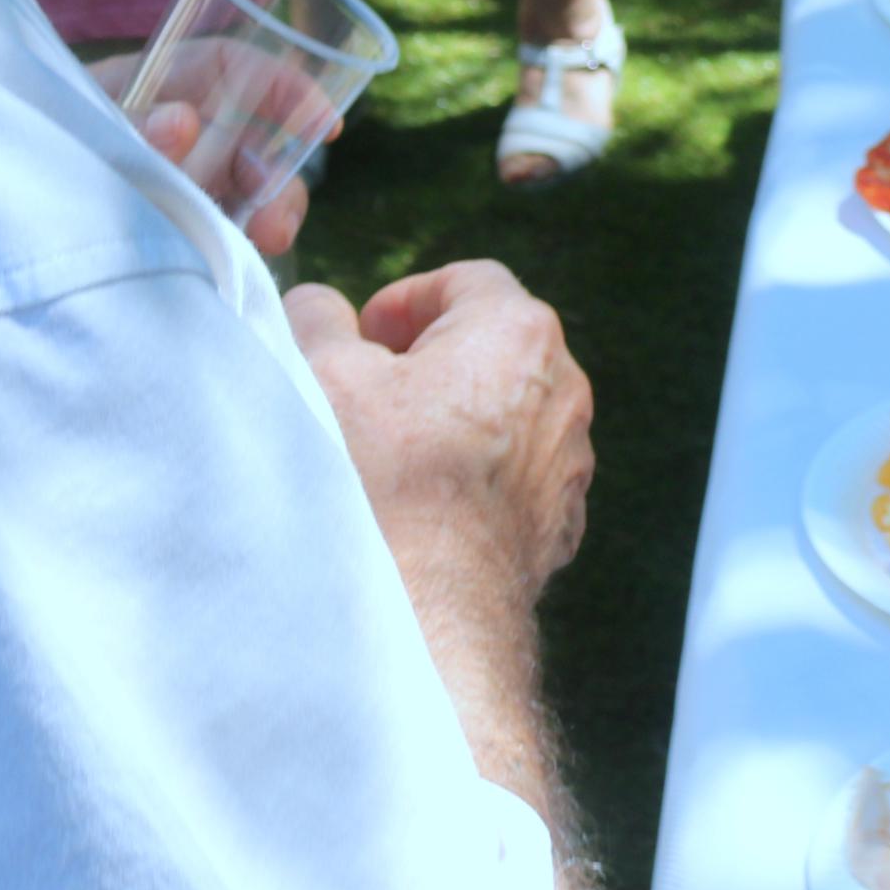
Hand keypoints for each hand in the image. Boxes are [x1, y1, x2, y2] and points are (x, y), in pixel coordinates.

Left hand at [92, 43, 315, 260]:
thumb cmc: (25, 143)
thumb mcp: (74, 123)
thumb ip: (128, 124)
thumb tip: (181, 121)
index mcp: (157, 84)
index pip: (238, 68)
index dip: (288, 88)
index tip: (325, 126)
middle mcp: (179, 132)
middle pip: (254, 143)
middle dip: (278, 181)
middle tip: (275, 223)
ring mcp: (178, 183)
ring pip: (246, 195)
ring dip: (266, 218)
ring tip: (264, 245)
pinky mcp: (173, 230)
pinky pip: (220, 236)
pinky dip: (236, 251)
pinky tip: (236, 269)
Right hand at [289, 260, 596, 607]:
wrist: (425, 609)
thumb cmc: (377, 481)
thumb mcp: (325, 374)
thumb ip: (320, 318)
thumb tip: (321, 305)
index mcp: (519, 332)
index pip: (466, 281)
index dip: (405, 300)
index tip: (362, 334)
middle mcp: (564, 388)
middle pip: (493, 346)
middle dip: (429, 358)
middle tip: (369, 389)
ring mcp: (569, 460)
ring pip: (507, 414)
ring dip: (455, 419)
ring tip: (390, 452)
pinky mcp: (560, 521)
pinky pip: (516, 477)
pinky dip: (476, 477)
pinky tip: (424, 504)